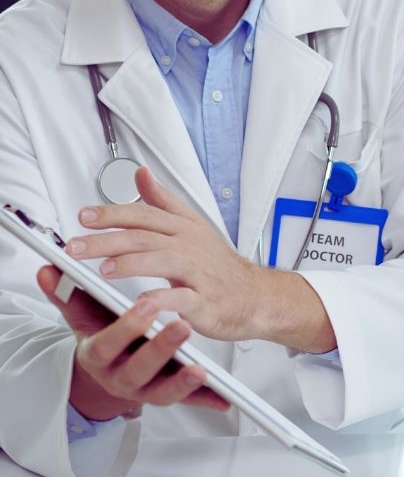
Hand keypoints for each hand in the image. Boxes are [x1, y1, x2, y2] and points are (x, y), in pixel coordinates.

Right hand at [37, 264, 228, 421]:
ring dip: (182, 382)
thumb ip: (68, 293)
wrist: (107, 368)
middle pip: (138, 369)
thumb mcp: (83, 315)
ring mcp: (146, 389)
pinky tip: (224, 400)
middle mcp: (121, 376)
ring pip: (163, 391)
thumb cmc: (102, 333)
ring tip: (201, 369)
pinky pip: (187, 402)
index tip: (146, 305)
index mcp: (99, 355)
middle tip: (182, 326)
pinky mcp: (168, 395)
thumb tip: (48, 269)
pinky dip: (206, 401)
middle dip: (159, 349)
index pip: (108, 344)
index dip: (126, 327)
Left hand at [66, 167, 335, 352]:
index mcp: (183, 228)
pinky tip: (142, 303)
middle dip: (107, 239)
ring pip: (162, 261)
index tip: (84, 216)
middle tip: (76, 246)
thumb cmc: (218, 263)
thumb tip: (141, 173)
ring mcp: (198, 273)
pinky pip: (182, 298)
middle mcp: (189, 246)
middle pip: (145, 236)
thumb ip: (163, 200)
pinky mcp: (204, 301)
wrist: (254, 295)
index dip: (112, 213)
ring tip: (103, 269)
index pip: (144, 214)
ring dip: (131, 264)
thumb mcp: (192, 225)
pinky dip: (162, 300)